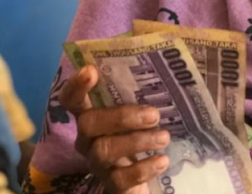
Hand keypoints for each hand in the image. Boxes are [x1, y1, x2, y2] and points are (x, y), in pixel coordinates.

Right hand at [60, 65, 170, 193]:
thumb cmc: (146, 135)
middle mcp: (88, 139)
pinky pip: (119, 179)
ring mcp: (97, 163)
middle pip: (88, 123)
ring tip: (164, 137)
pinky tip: (162, 161)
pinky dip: (143, 168)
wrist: (148, 178)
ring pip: (103, 150)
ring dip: (136, 141)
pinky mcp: (111, 184)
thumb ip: (150, 95)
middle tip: (154, 115)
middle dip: (121, 116)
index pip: (72, 99)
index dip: (76, 85)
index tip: (90, 71)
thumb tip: (178, 69)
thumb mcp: (146, 114)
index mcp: (94, 116)